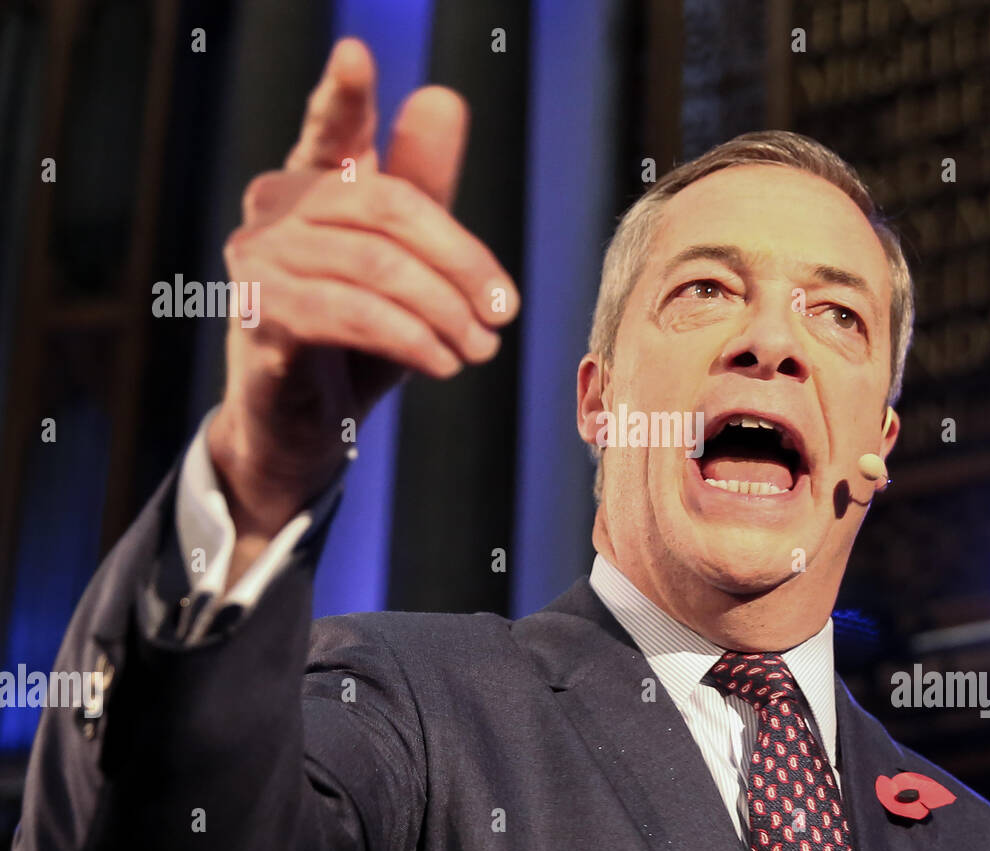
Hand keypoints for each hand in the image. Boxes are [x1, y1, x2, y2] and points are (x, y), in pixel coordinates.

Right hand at [209, 37, 517, 546]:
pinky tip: (441, 363)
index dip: (343, 93)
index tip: (356, 54)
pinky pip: (349, 314)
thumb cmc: (357, 338)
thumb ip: (424, 189)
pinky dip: (410, 339)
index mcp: (313, 183)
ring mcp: (258, 261)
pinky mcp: (260, 318)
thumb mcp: (405, 265)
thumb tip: (441, 98)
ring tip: (480, 350)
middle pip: (389, 208)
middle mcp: (274, 208)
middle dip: (462, 262)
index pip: (331, 126)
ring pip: (376, 266)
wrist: (305, 429)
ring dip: (444, 313)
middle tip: (504, 314)